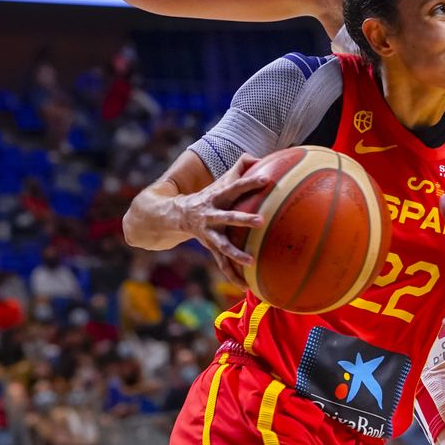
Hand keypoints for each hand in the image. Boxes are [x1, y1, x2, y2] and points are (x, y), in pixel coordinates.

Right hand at [174, 154, 266, 282]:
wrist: (177, 215)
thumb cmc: (210, 195)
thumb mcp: (220, 180)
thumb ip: (239, 167)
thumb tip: (258, 158)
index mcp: (217, 197)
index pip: (235, 186)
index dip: (250, 182)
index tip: (267, 180)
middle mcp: (212, 215)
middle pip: (228, 216)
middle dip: (243, 219)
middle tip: (261, 221)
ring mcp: (209, 233)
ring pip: (222, 245)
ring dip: (235, 253)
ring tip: (251, 261)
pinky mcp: (210, 248)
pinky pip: (222, 264)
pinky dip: (233, 276)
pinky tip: (246, 287)